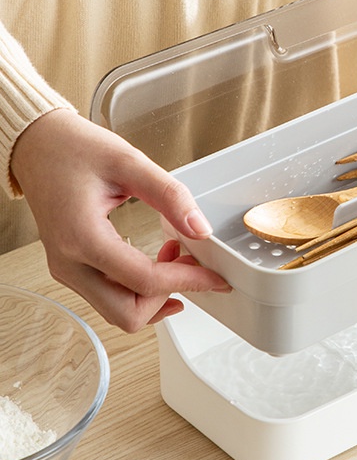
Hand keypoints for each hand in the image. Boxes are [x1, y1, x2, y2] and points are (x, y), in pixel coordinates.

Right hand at [10, 109, 230, 331]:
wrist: (37, 146)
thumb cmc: (75, 149)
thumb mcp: (129, 162)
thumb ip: (169, 195)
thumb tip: (201, 229)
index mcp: (83, 238)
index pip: (143, 281)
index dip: (187, 282)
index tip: (215, 278)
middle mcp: (69, 263)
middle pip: (126, 314)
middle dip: (167, 296)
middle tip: (191, 265)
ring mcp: (67, 269)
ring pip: (117, 311)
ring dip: (153, 294)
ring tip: (174, 255)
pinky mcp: (71, 268)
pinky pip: (109, 296)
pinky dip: (138, 288)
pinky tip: (156, 260)